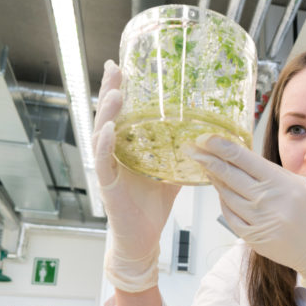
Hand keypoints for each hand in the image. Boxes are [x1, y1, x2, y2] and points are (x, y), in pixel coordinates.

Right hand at [93, 60, 180, 291]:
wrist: (142, 238)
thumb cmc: (151, 208)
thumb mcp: (171, 175)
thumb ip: (181, 157)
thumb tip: (204, 141)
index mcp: (127, 149)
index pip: (121, 114)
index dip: (119, 91)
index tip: (121, 66)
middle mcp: (114, 155)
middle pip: (107, 117)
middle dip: (109, 92)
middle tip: (113, 69)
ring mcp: (108, 170)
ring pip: (101, 135)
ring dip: (106, 114)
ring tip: (113, 95)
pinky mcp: (108, 186)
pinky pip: (104, 163)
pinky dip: (105, 145)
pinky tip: (108, 131)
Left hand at [187, 135, 305, 287]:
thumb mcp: (299, 185)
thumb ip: (271, 172)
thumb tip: (242, 159)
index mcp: (280, 183)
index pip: (243, 159)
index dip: (220, 146)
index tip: (204, 138)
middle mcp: (267, 201)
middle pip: (228, 175)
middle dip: (207, 158)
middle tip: (191, 147)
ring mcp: (258, 221)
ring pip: (226, 195)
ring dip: (213, 179)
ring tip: (204, 166)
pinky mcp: (252, 237)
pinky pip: (230, 215)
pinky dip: (223, 202)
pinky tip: (221, 192)